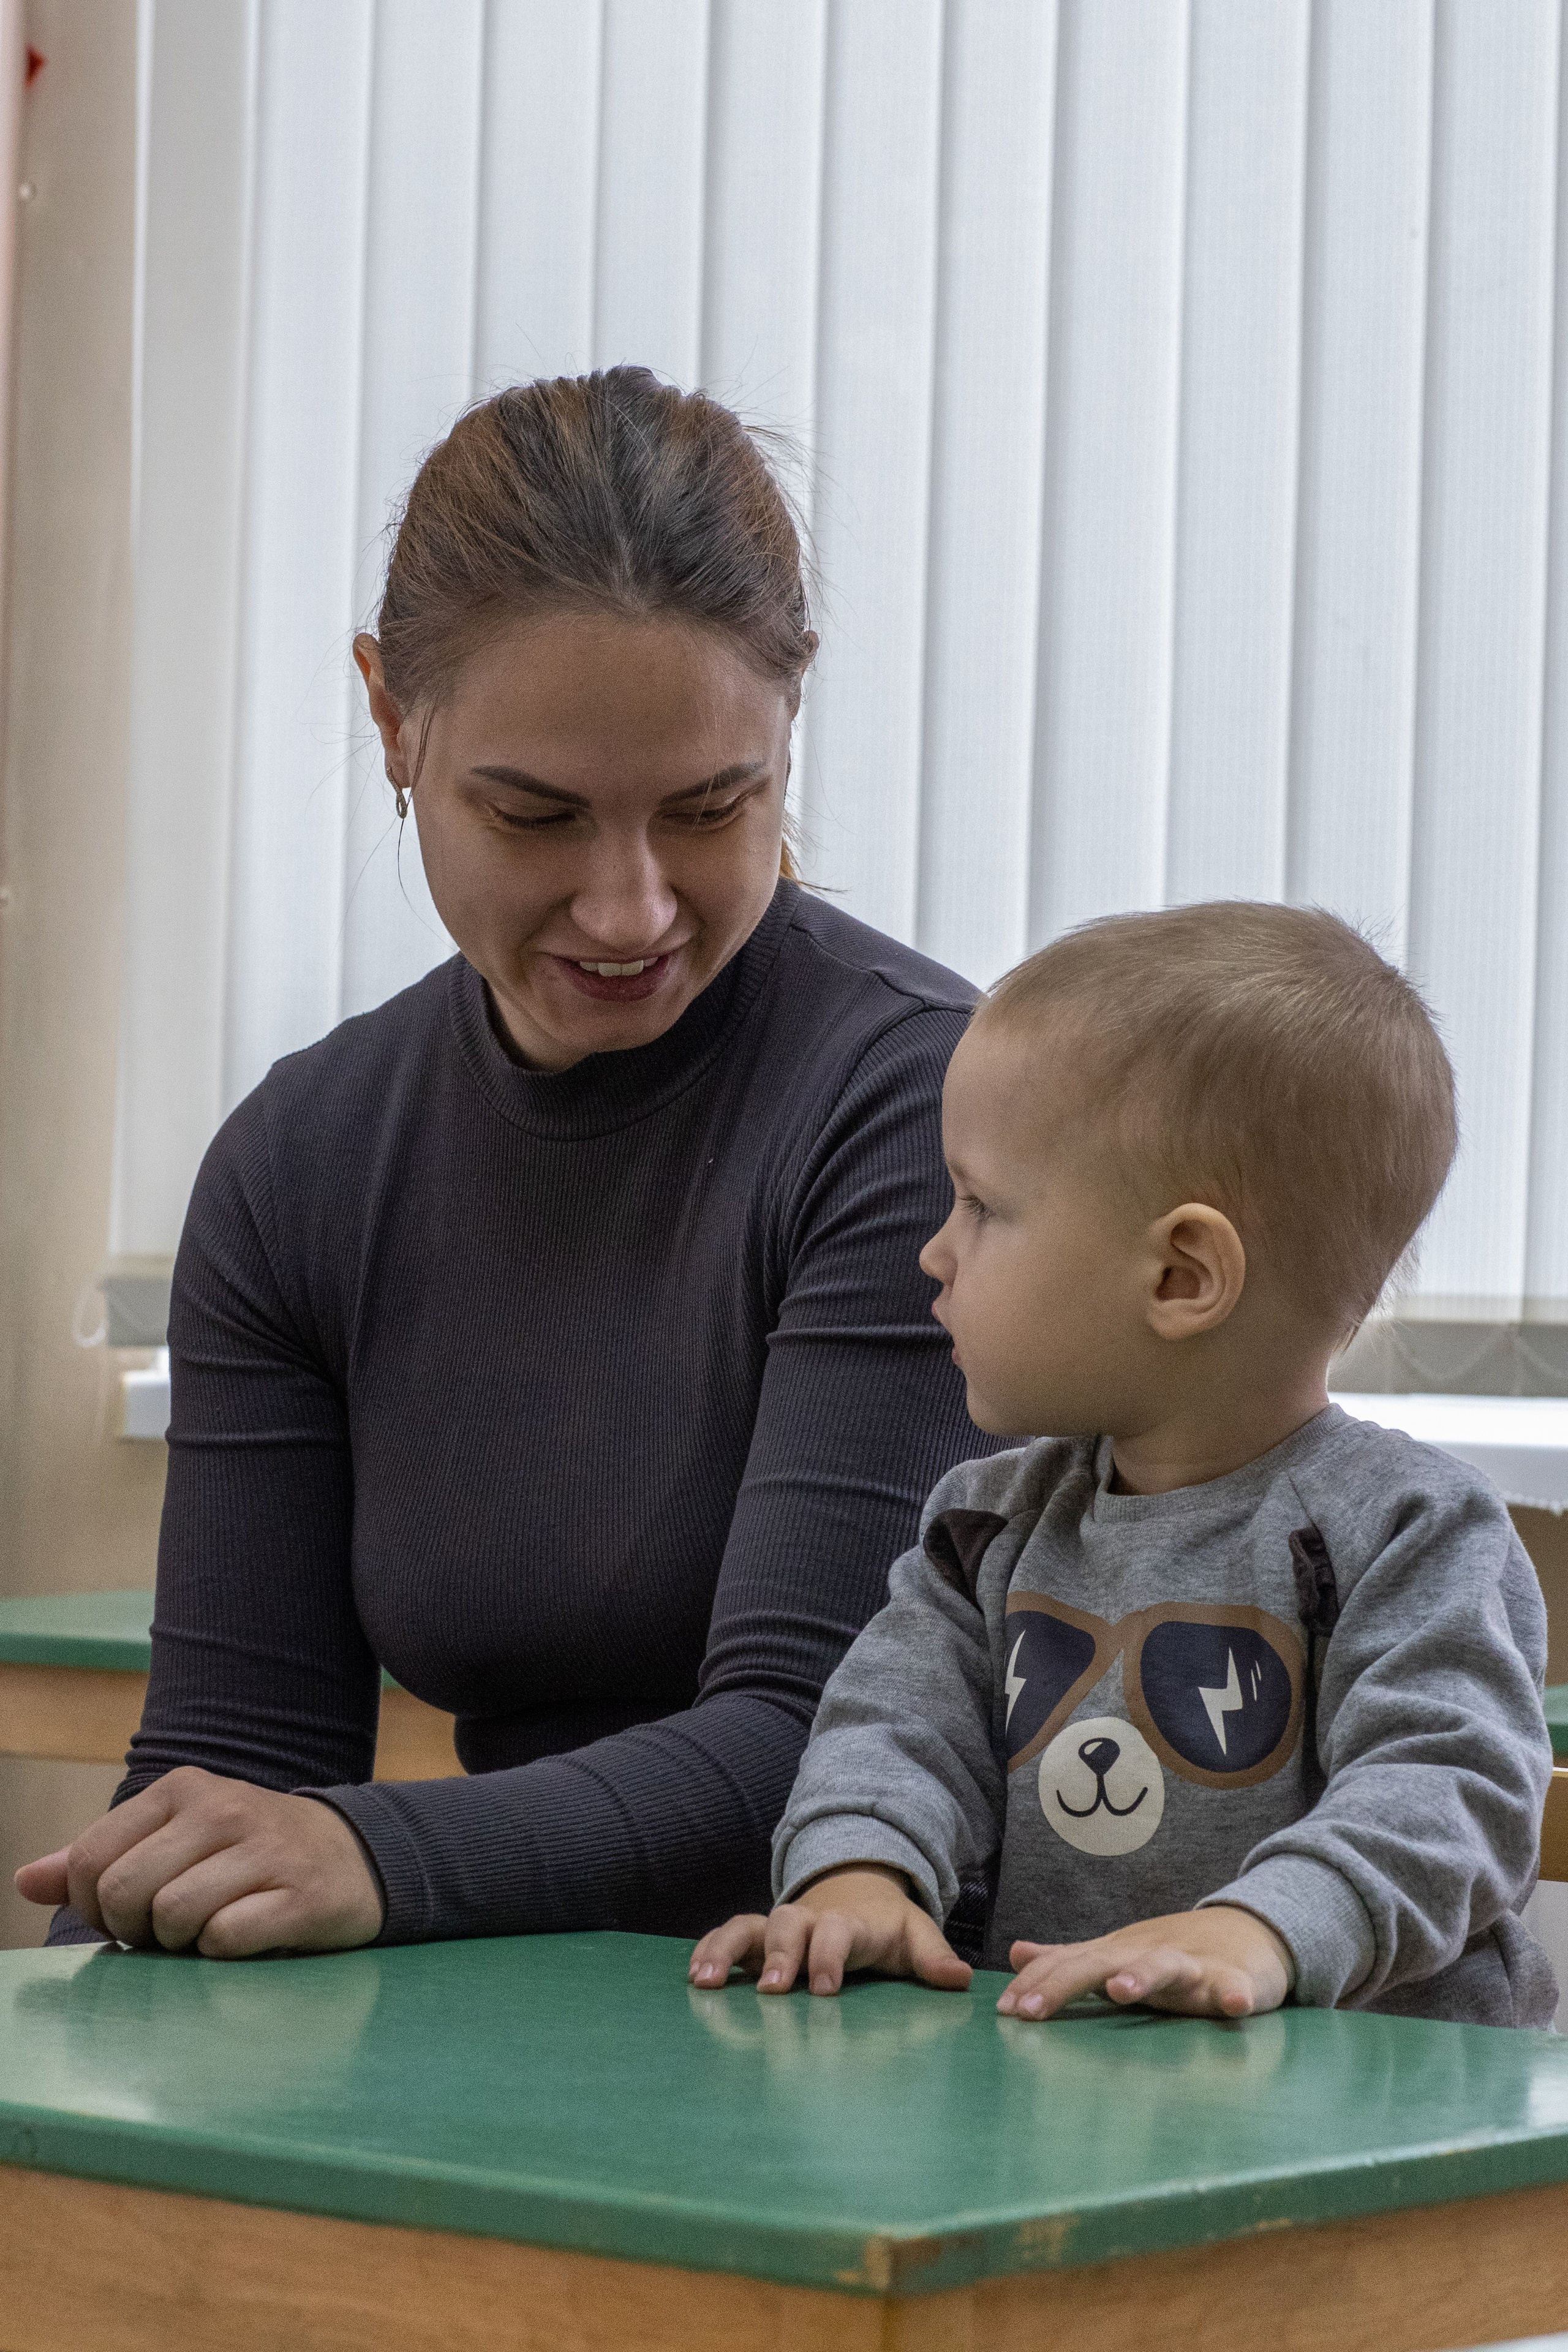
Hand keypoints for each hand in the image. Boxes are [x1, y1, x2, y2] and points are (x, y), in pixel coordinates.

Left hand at [14, 1767, 385, 1957]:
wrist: (353, 1858)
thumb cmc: (247, 1855)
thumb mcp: (174, 1839)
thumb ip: (99, 1858)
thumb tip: (25, 1881)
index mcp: (182, 1790)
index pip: (91, 1859)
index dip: (92, 1906)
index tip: (127, 1915)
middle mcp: (223, 1808)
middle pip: (124, 1893)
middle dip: (134, 1930)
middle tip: (167, 1931)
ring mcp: (266, 1849)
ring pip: (172, 1917)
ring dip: (181, 1944)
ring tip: (208, 1930)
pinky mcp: (302, 1895)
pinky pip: (226, 1939)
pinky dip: (225, 1952)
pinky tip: (247, 1935)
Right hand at [688, 1865, 971, 1996]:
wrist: (859, 1895)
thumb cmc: (888, 1928)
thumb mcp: (916, 1937)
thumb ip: (934, 1958)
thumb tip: (961, 1979)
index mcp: (848, 1922)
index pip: (837, 1932)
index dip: (829, 1956)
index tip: (823, 1989)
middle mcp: (807, 1921)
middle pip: (786, 1926)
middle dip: (778, 1955)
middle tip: (772, 1988)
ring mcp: (777, 1929)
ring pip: (746, 1928)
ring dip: (726, 1951)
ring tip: (706, 1982)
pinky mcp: (756, 1940)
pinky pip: (727, 1937)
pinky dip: (708, 1950)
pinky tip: (694, 1977)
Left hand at [997, 1903, 1293, 2021]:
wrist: (1247, 1934)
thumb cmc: (1174, 1955)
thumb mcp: (1118, 1955)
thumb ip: (1069, 1958)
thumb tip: (1017, 1952)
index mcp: (1119, 1955)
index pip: (1068, 1964)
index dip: (1036, 1985)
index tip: (1004, 2010)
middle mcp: (1148, 1956)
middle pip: (1101, 1964)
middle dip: (1064, 1984)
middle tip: (1030, 2012)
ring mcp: (1193, 1967)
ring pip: (1165, 1968)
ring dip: (1142, 1976)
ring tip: (1119, 1990)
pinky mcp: (1234, 1980)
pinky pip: (1235, 1989)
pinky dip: (1234, 1995)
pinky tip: (1232, 2005)